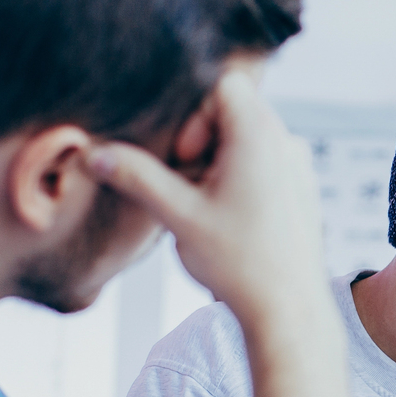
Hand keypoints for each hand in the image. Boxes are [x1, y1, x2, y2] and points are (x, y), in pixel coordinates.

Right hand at [84, 66, 325, 324]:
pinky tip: (228, 222)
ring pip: (244, 141)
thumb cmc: (240, 263)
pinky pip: (262, 165)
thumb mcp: (178, 216)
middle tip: (187, 189)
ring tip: (205, 211)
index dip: (193, 117)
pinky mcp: (300, 189)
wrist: (288, 311)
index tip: (185, 162)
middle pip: (232, 112)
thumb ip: (135, 177)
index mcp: (259, 135)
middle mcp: (285, 141)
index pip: (221, 85)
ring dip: (214, 166)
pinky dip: (236, 182)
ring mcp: (298, 165)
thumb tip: (95, 153)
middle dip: (199, 145)